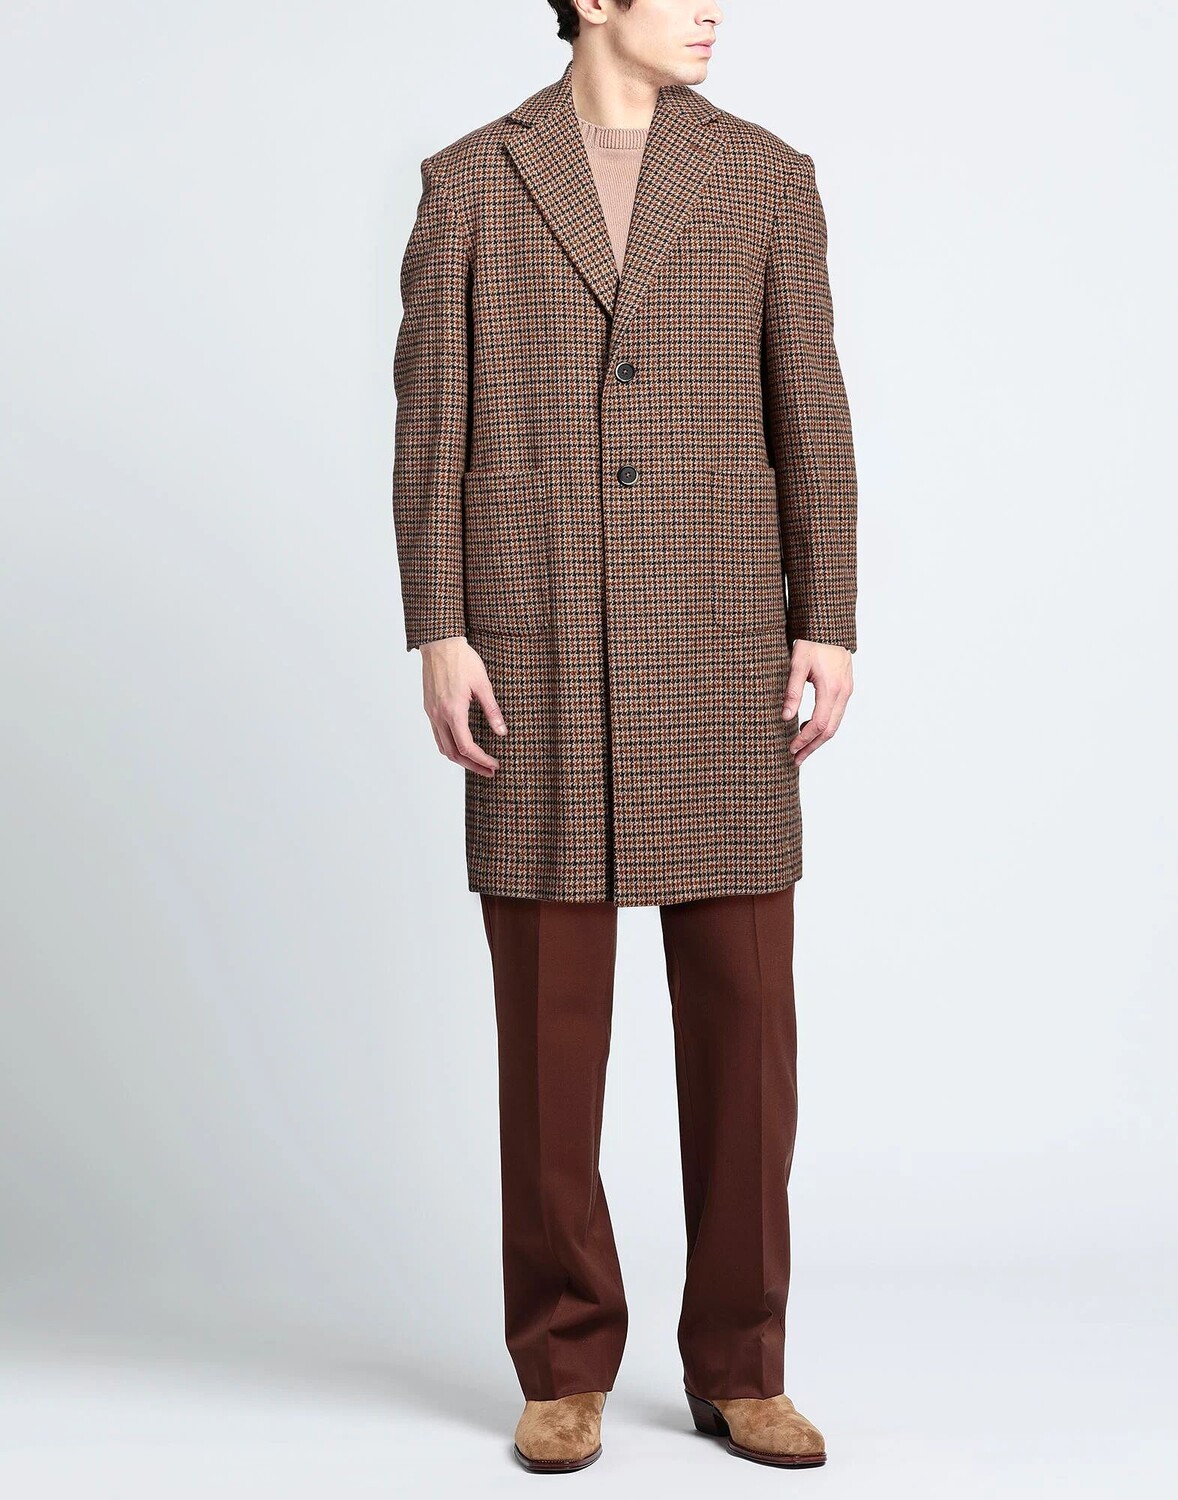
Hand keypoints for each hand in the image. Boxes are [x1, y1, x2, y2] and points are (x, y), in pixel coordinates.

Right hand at [419, 635, 506, 776]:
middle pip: (453, 753)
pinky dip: (450, 747)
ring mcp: (431, 713)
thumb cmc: (462, 660)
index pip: (466, 747)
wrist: (440, 643)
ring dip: (459, 759)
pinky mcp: (429, 708)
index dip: (481, 760)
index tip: (494, 765)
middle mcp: (438, 715)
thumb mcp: (483, 684)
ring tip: (477, 763)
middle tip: (489, 771)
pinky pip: (437, 735)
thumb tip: (502, 732)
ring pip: (442, 747)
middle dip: (472, 766)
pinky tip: (462, 746)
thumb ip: (492, 711)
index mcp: (453, 711)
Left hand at [782, 640, 852, 765]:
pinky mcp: (846, 687)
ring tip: (801, 747)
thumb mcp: (796, 664)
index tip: (791, 749)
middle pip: (830, 730)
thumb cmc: (812, 641)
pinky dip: (824, 725)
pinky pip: (837, 713)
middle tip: (796, 759)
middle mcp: (844, 692)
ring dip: (818, 738)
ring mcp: (847, 690)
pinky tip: (809, 727)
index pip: (820, 724)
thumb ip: (792, 692)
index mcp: (832, 688)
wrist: (829, 626)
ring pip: (835, 723)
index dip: (805, 740)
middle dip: (813, 746)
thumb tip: (786, 718)